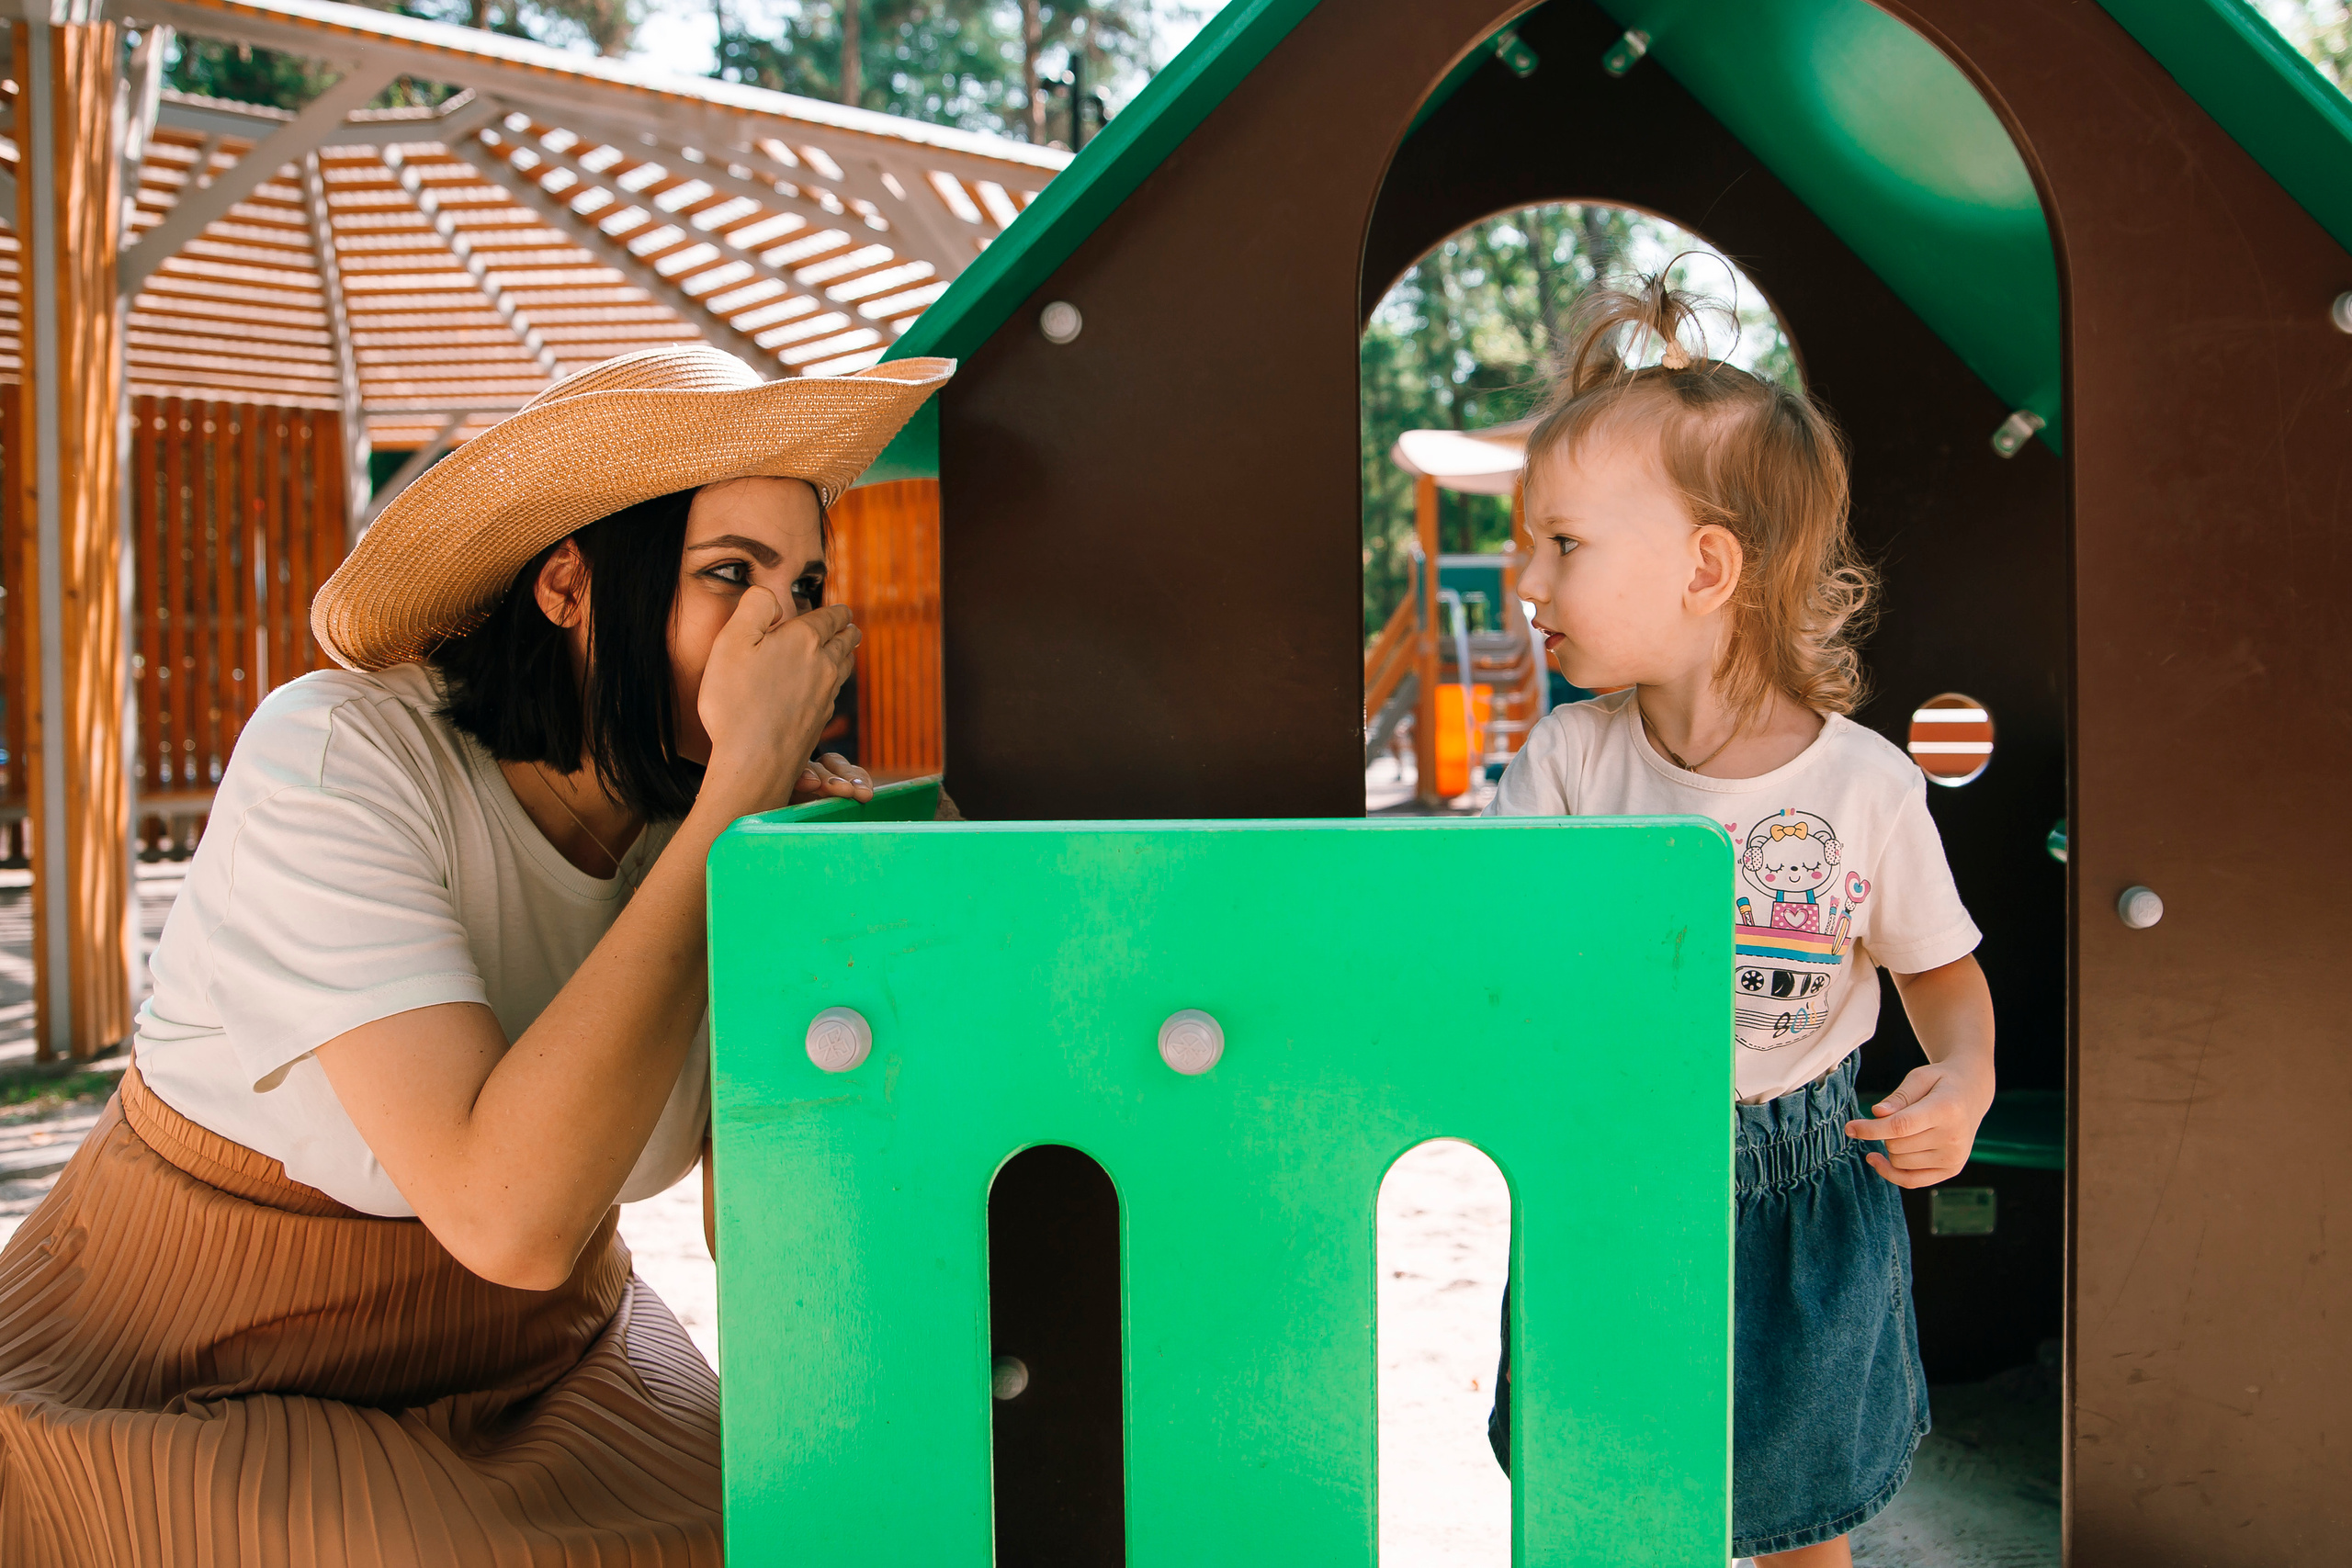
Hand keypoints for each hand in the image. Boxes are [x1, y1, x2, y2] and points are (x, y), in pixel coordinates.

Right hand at [696, 589, 859, 817]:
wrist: (753, 762)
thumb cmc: (736, 702)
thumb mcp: (732, 640)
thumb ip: (754, 607)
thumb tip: (771, 596)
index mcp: (805, 640)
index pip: (831, 617)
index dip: (837, 610)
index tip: (842, 609)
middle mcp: (824, 665)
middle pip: (846, 642)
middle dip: (848, 631)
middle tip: (850, 627)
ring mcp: (825, 696)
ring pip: (845, 668)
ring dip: (846, 655)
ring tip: (845, 651)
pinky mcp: (820, 721)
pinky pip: (834, 694)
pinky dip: (834, 683)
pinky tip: (826, 688)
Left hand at [1845, 1057, 1994, 1187]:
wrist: (1971, 1093)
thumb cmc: (1941, 1082)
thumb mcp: (1920, 1077)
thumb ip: (1899, 1096)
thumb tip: (1877, 1113)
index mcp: (1946, 1109)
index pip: (1900, 1126)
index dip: (1871, 1129)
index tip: (1850, 1128)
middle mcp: (1953, 1137)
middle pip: (1897, 1145)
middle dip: (1883, 1132)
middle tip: (1893, 1115)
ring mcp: (1954, 1157)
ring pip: (1900, 1162)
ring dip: (1890, 1148)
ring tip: (1903, 1129)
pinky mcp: (1952, 1170)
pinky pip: (1912, 1181)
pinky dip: (1891, 1172)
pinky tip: (1878, 1158)